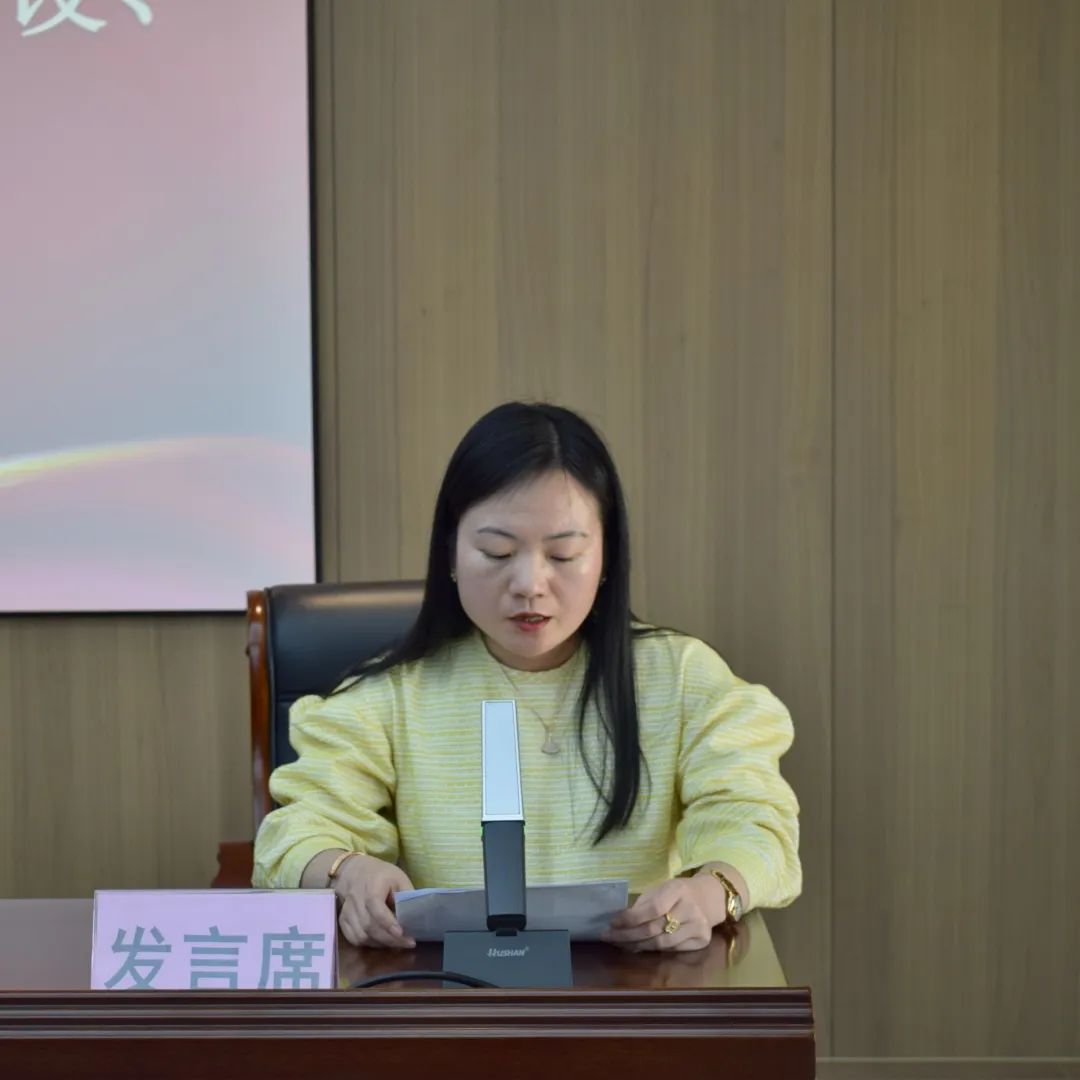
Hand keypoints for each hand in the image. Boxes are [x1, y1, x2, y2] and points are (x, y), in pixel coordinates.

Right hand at [333, 854, 416, 948]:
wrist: (354, 871)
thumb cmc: (381, 875)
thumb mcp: (399, 878)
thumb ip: (407, 895)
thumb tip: (418, 915)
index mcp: (372, 886)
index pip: (377, 909)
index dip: (388, 924)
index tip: (402, 933)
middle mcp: (356, 900)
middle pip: (369, 926)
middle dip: (389, 938)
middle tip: (406, 943)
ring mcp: (346, 911)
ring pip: (361, 935)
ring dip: (380, 943)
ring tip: (396, 943)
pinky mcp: (342, 920)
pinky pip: (353, 938)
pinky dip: (368, 943)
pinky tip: (381, 941)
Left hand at [604, 876, 722, 951]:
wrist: (709, 898)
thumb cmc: (677, 893)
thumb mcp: (660, 890)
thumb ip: (642, 905)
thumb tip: (618, 922)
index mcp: (678, 890)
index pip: (652, 908)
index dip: (631, 918)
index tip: (612, 923)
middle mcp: (691, 909)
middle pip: (655, 929)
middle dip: (628, 935)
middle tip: (609, 937)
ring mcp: (699, 927)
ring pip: (662, 944)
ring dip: (638, 945)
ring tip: (622, 944)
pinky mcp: (702, 941)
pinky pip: (672, 950)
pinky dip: (653, 950)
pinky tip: (640, 947)